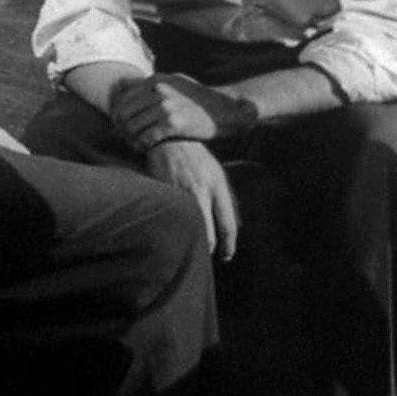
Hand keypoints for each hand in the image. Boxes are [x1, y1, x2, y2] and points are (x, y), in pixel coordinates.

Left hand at [111, 73, 254, 148]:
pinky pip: (146, 138)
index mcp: (157, 80)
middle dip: (122, 128)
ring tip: (136, 145)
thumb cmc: (201, 100)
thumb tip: (127, 87)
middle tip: (126, 139)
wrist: (227, 110)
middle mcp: (159, 90)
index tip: (122, 126)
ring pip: (132, 126)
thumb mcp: (177, 82)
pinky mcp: (173, 123)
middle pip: (124, 113)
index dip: (119, 114)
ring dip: (131, 139)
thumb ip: (155, 85)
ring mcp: (165, 106)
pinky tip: (146, 149)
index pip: (123, 97)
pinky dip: (142, 146)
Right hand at [145, 139, 239, 259]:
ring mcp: (180, 194)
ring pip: (189, 231)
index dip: (229, 246)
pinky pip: (171, 220)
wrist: (169, 140)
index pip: (227, 226)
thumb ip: (224, 198)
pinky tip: (174, 231)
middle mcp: (200, 192)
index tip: (227, 256)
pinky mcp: (163, 194)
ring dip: (191, 242)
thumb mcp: (216, 173)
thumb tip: (233, 225)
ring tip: (191, 246)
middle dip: (209, 250)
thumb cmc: (195, 158)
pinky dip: (174, 229)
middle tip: (209, 256)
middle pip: (208, 236)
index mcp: (217, 186)